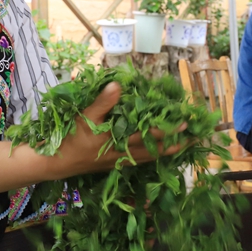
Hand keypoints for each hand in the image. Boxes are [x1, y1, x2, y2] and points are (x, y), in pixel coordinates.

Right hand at [47, 82, 184, 178]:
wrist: (57, 163)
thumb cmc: (71, 139)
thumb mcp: (84, 118)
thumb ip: (102, 102)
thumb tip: (118, 85)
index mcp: (119, 142)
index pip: (150, 135)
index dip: (169, 129)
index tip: (186, 122)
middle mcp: (124, 154)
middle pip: (155, 150)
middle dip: (175, 143)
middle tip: (194, 137)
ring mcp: (121, 162)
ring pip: (150, 157)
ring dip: (167, 151)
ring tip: (183, 146)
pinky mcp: (116, 165)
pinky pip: (140, 161)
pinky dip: (153, 156)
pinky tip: (159, 153)